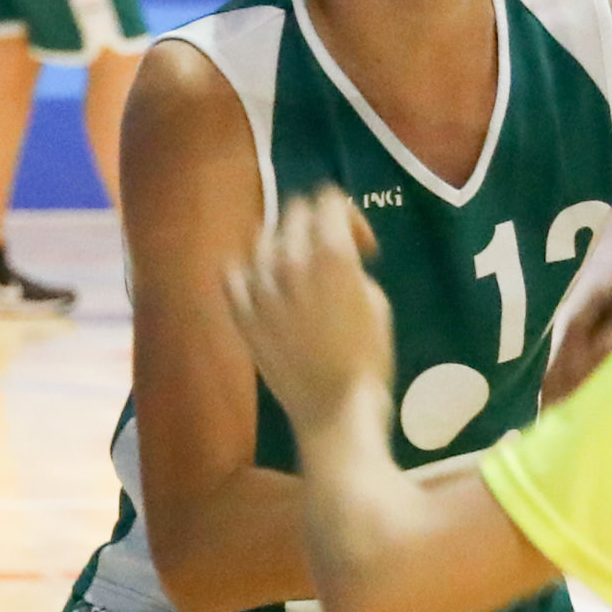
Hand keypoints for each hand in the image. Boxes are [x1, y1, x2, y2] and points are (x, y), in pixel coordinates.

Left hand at [225, 186, 392, 439]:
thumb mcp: (378, 303)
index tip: (361, 245)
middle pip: (295, 213)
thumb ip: (353, 266)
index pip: (329, 201)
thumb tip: (338, 256)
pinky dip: (250, 271)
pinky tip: (265, 285)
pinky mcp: (240, 311)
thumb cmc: (369, 360)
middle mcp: (289, 260)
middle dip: (317, 225)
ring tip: (298, 274)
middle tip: (332, 255)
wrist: (334, 410)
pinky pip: (233, 273)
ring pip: (263, 240)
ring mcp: (259, 285)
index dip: (350, 217)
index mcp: (331, 254)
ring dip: (284, 247)